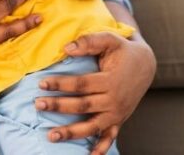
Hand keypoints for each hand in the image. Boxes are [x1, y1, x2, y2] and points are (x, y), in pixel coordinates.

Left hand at [34, 32, 155, 154]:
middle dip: (59, 106)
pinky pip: (110, 137)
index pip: (81, 84)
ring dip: (71, 132)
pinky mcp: (119, 120)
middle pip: (82, 106)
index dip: (61, 84)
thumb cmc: (122, 50)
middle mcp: (114, 100)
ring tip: (51, 136)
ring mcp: (116, 113)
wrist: (146, 65)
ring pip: (92, 126)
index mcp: (110, 80)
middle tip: (38, 104)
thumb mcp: (109, 39)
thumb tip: (66, 48)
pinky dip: (101, 148)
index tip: (42, 83)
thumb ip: (89, 41)